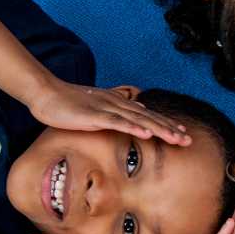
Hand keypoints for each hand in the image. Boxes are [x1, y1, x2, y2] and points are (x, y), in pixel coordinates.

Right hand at [25, 78, 191, 145]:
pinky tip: (147, 135)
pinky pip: (117, 123)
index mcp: (118, 104)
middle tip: (189, 140)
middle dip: (170, 130)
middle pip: (149, 118)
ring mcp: (106, 109)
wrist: (46, 93)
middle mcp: (117, 104)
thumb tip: (135, 112)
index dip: (165, 124)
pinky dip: (134, 129)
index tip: (182, 133)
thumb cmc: (67, 103)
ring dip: (159, 130)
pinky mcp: (94, 116)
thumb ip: (115, 112)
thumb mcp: (95, 109)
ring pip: (139, 121)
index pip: (147, 116)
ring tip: (177, 139)